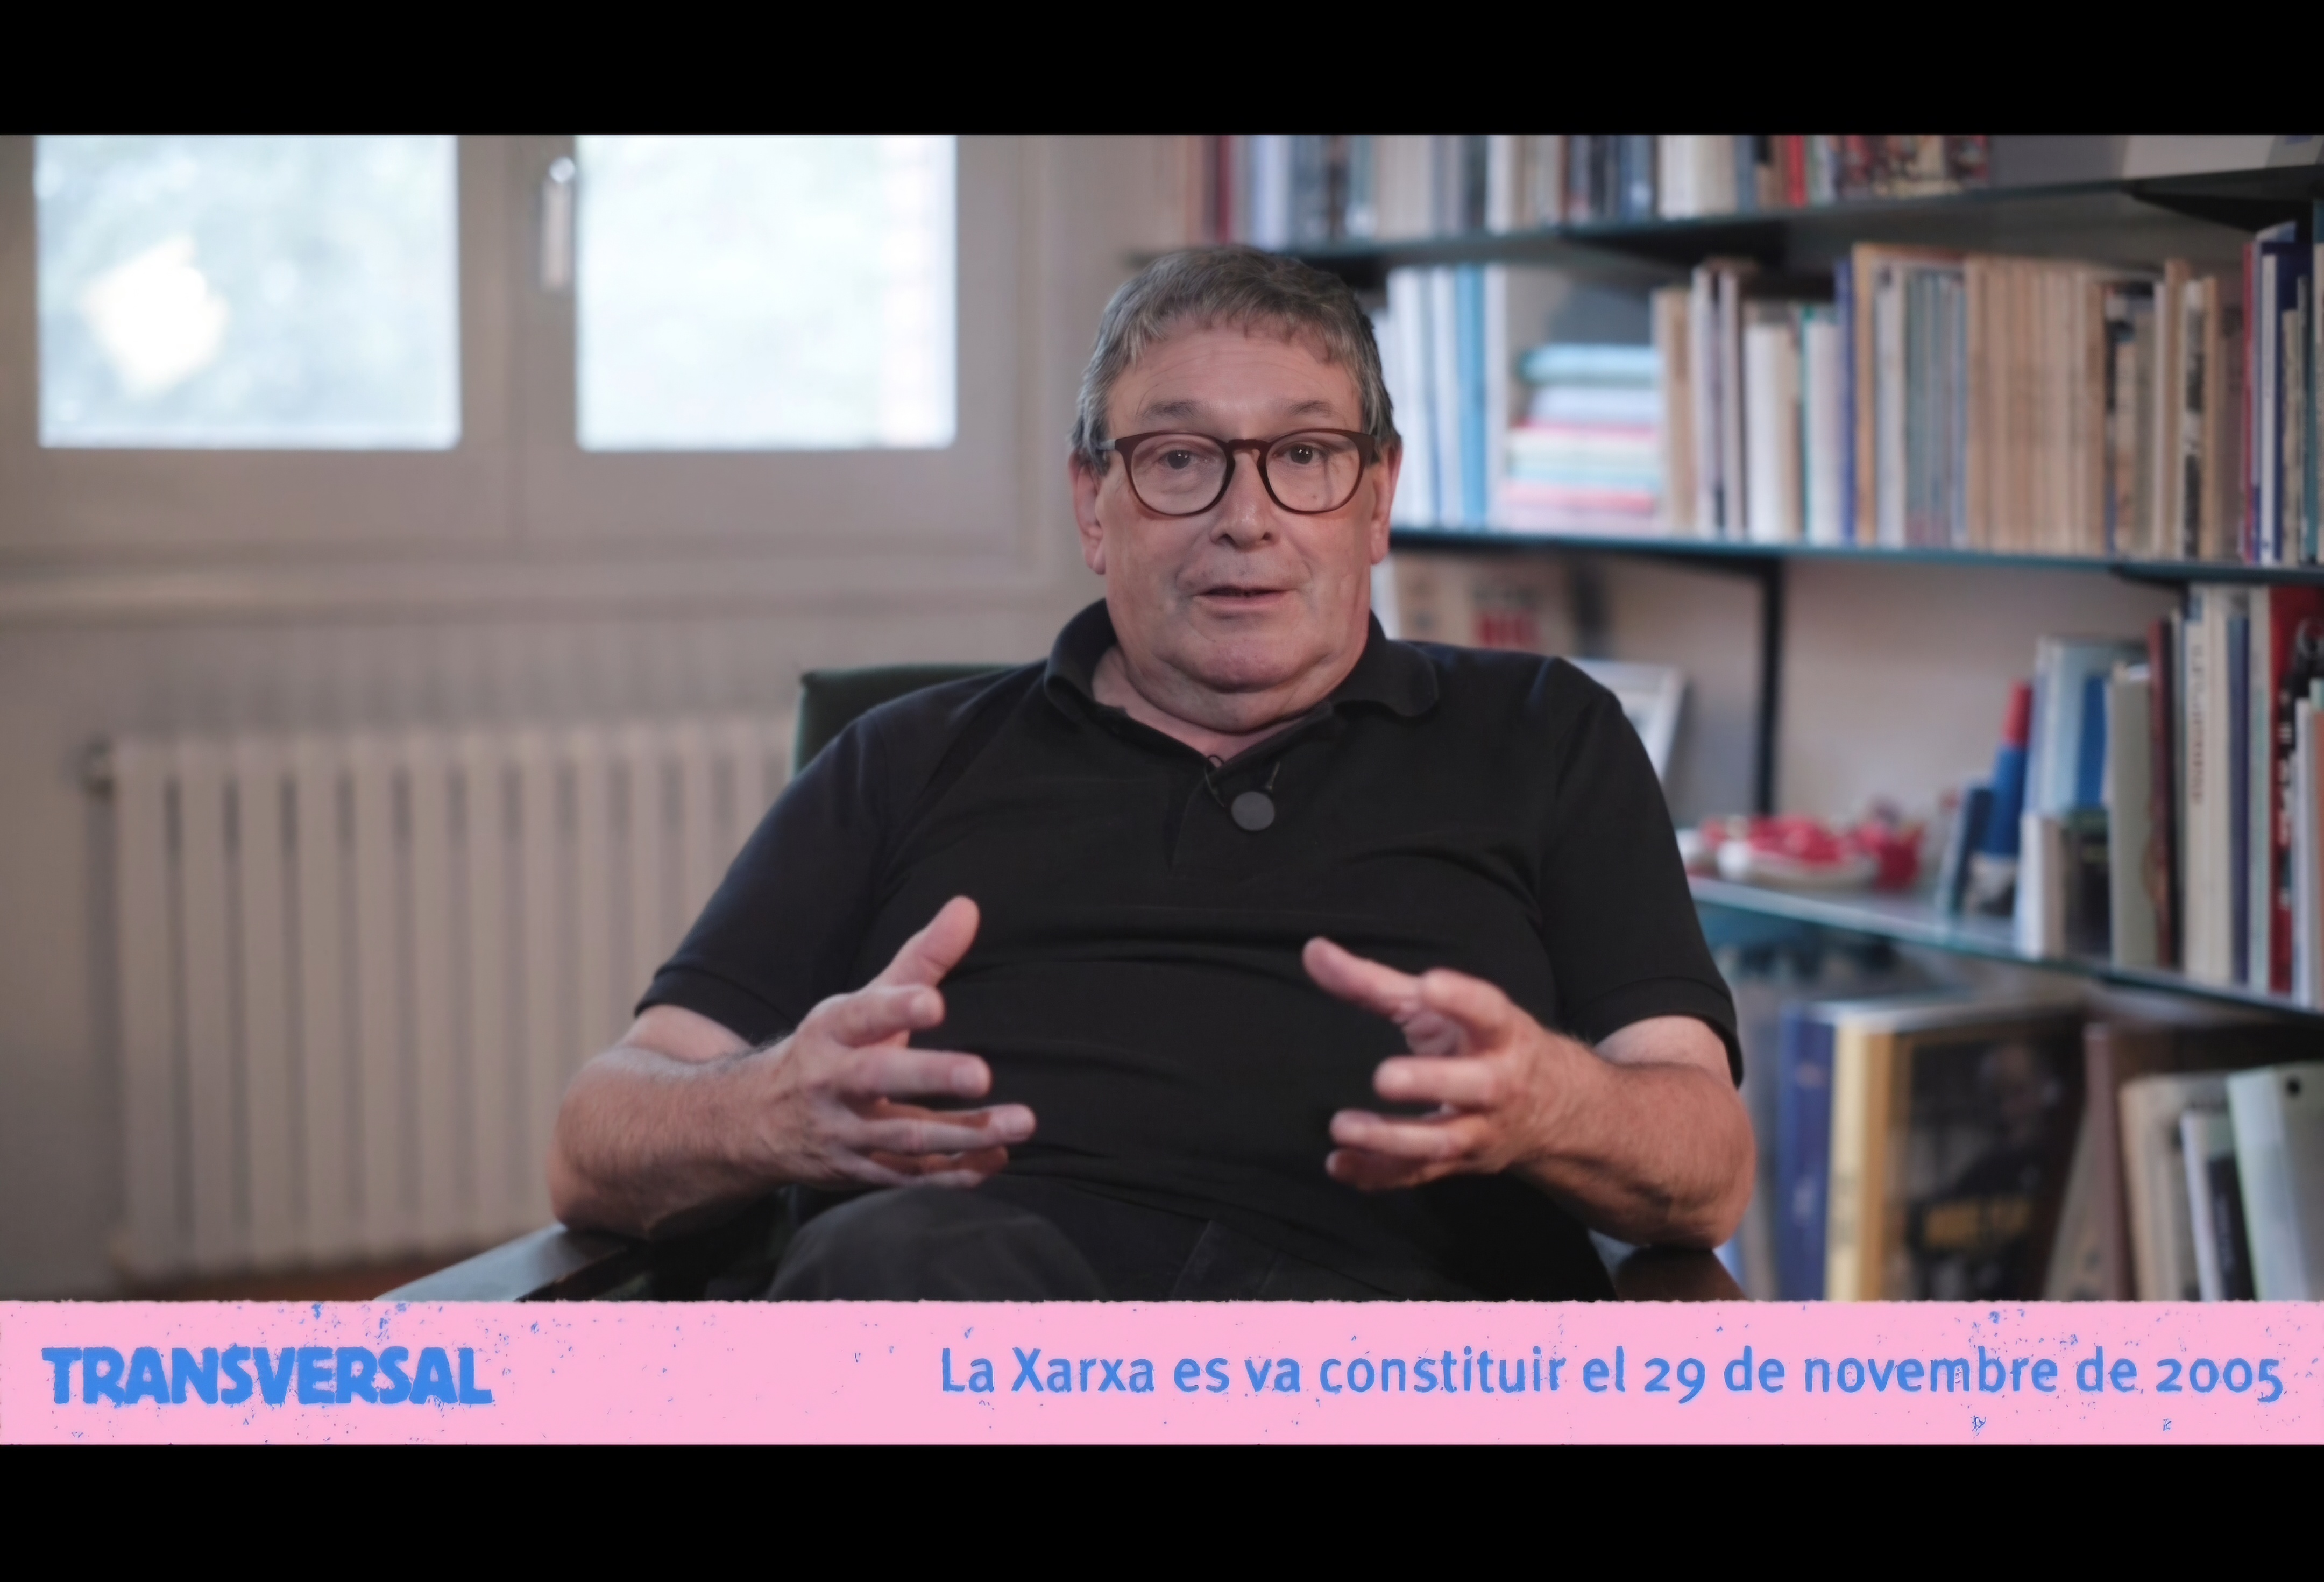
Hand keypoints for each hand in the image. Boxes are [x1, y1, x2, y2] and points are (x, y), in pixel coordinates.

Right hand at [749, 897, 1032, 1187]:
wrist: (756, 1122)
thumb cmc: (832, 1048)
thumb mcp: (864, 1000)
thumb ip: (920, 958)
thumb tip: (969, 906)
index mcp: (831, 1031)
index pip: (862, 1015)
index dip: (896, 1008)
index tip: (934, 1003)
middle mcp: (832, 1082)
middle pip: (879, 1079)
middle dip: (930, 1076)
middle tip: (981, 1073)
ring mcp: (845, 1132)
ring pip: (905, 1137)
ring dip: (964, 1134)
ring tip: (1022, 1122)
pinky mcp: (861, 1171)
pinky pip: (911, 1176)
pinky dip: (955, 1173)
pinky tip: (998, 1158)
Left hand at [1302, 937, 1574, 1191]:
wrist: (1549, 1106)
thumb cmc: (1479, 1041)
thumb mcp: (1439, 1006)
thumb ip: (1375, 982)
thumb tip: (1313, 951)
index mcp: (1500, 1031)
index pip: (1488, 1011)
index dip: (1463, 999)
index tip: (1430, 984)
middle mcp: (1499, 1082)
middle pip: (1476, 1086)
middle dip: (1431, 1081)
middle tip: (1383, 1077)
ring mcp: (1481, 1128)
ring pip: (1443, 1141)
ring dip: (1391, 1139)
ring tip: (1342, 1127)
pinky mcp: (1460, 1162)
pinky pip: (1418, 1173)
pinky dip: (1378, 1174)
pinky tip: (1339, 1165)